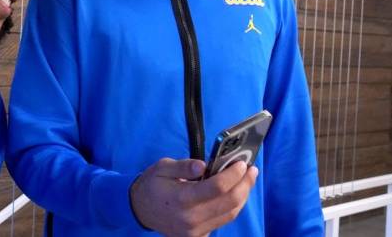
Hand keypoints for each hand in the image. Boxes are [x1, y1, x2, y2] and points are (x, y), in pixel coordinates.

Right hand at [129, 158, 257, 236]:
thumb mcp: (162, 167)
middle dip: (245, 184)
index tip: (242, 163)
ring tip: (247, 180)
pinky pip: (221, 221)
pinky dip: (232, 207)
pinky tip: (234, 194)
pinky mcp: (198, 236)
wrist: (140, 209)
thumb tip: (203, 166)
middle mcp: (191, 218)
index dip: (234, 174)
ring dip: (242, 196)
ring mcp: (195, 231)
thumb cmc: (152, 184)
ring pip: (230, 214)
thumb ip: (183, 167)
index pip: (218, 187)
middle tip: (251, 170)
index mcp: (181, 198)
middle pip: (230, 202)